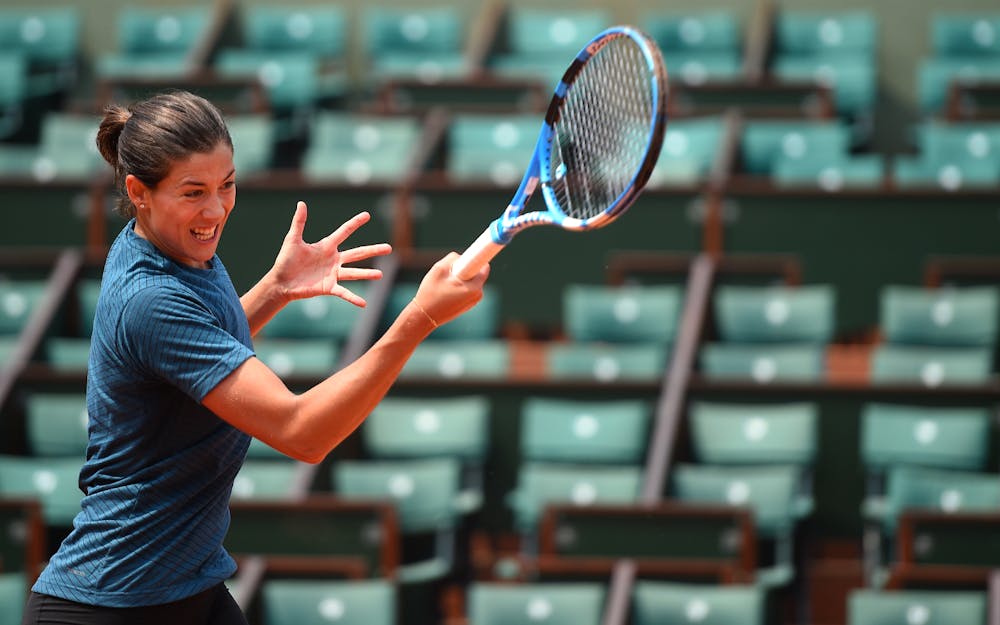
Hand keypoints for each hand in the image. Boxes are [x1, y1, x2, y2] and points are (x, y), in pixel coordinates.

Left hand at [270, 201, 391, 306]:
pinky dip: (353, 298)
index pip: (344, 232)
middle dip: (373, 250)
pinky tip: (363, 303)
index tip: (367, 215)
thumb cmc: (286, 260)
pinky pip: (344, 292)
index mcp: (327, 246)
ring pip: (354, 273)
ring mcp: (333, 274)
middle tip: (389, 248)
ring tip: (380, 275)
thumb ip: (299, 222)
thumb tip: (301, 203)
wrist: (281, 282)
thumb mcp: (293, 239)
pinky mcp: (329, 288)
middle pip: (358, 253)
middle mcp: (334, 260)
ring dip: (367, 274)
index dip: (355, 223)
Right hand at [411, 252, 489, 326]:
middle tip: (449, 272)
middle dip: (465, 268)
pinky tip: (446, 292)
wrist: (424, 316)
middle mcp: (478, 295)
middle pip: (476, 272)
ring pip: (471, 280)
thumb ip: (453, 258)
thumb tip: (462, 257)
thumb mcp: (438, 269)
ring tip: (445, 285)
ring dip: (461, 278)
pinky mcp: (469, 305)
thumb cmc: (430, 293)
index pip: (484, 266)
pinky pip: (467, 288)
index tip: (478, 250)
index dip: (479, 256)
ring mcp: (474, 301)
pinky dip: (459, 286)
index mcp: (474, 287)